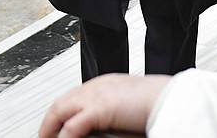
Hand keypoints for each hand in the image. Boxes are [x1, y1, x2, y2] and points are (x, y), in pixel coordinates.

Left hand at [39, 73, 170, 137]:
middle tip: (45, 135)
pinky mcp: (99, 108)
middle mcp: (97, 86)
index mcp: (105, 84)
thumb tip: (102, 129)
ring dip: (50, 127)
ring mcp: (96, 95)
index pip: (74, 97)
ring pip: (60, 110)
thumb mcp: (129, 108)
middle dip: (50, 120)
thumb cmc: (158, 103)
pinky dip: (64, 136)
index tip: (56, 126)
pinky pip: (73, 125)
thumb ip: (111, 116)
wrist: (171, 99)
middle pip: (61, 102)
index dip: (62, 112)